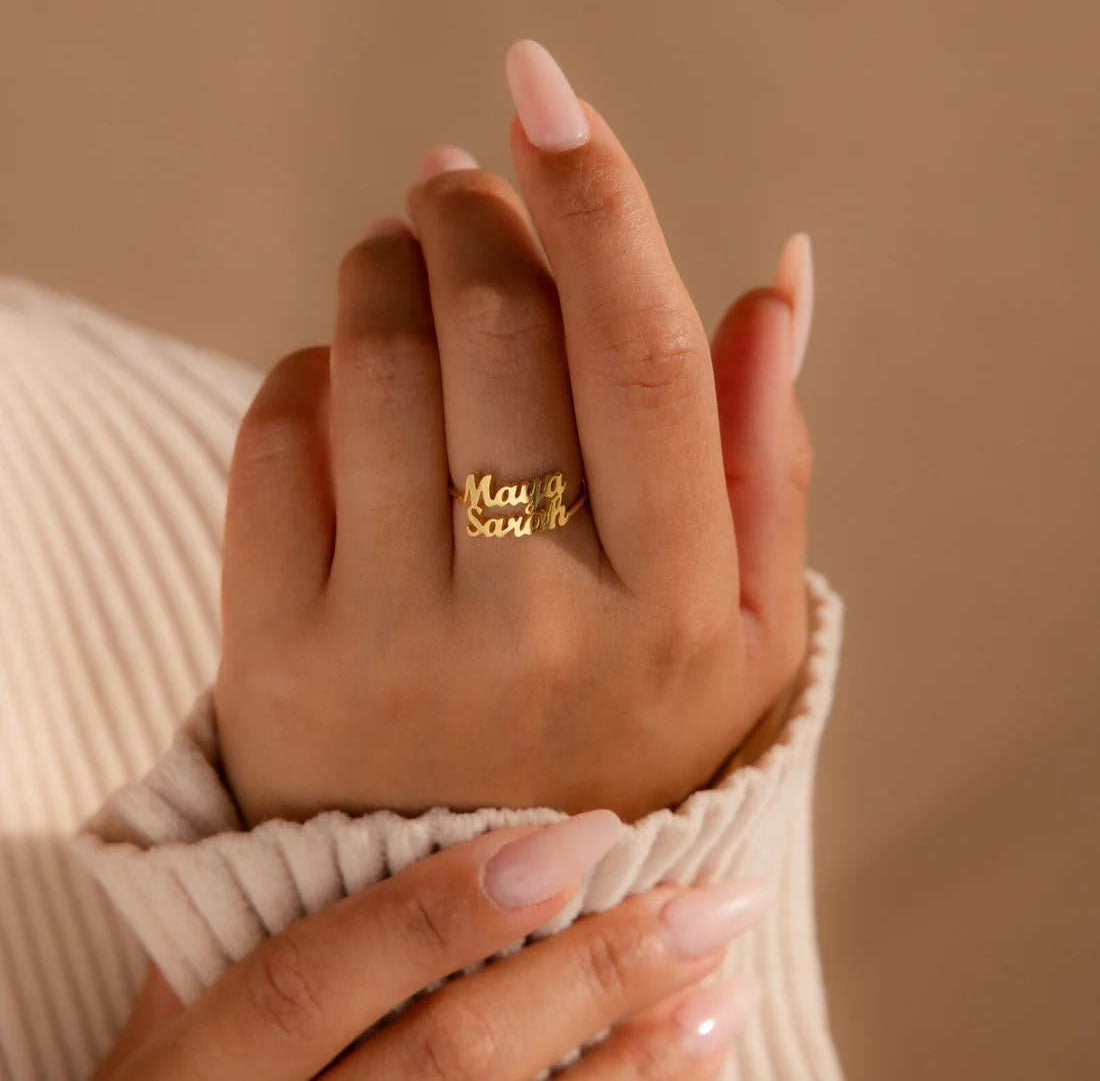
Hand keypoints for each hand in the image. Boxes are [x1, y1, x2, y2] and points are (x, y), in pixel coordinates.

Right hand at [96, 814, 767, 1078]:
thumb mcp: (152, 1046)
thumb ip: (222, 954)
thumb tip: (316, 829)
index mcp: (201, 1075)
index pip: (317, 977)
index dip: (443, 906)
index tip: (578, 834)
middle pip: (449, 1058)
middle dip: (589, 975)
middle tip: (706, 900)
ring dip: (635, 1056)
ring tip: (723, 976)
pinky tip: (689, 1055)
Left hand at [215, 40, 815, 824]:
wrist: (476, 910)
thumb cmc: (623, 748)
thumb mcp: (745, 636)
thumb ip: (766, 459)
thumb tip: (778, 278)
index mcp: (678, 606)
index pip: (641, 356)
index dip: (599, 201)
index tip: (548, 87)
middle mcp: (542, 622)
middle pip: (499, 331)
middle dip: (471, 212)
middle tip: (462, 181)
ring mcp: (400, 645)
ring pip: (377, 362)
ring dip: (383, 266)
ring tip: (403, 254)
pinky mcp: (282, 661)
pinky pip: (278, 444)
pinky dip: (307, 371)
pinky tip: (344, 378)